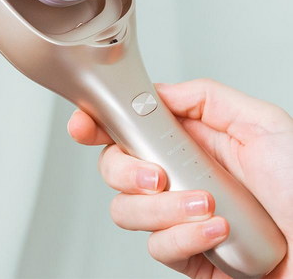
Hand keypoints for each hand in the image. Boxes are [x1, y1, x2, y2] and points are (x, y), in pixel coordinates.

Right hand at [68, 79, 292, 277]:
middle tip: (155, 174)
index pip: (129, 127)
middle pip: (113, 167)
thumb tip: (158, 94)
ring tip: (205, 203)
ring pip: (126, 210)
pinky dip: (184, 237)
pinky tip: (216, 230)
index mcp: (188, 140)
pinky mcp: (185, 252)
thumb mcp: (262, 124)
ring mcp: (177, 215)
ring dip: (162, 209)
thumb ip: (206, 98)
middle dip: (124, 171)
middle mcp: (176, 175)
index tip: (84, 126)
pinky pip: (157, 247)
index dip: (98, 124)